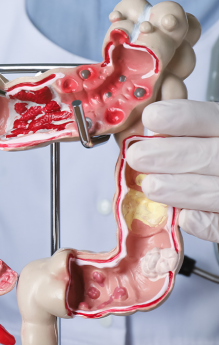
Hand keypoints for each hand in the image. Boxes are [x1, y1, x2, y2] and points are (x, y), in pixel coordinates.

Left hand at [127, 99, 218, 242]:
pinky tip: (184, 216)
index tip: (152, 117)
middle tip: (138, 156)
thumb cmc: (215, 153)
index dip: (186, 118)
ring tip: (151, 186)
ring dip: (182, 190)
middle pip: (216, 154)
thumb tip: (153, 121)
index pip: (216, 119)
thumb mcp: (212, 132)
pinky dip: (206, 222)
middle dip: (173, 155)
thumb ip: (193, 128)